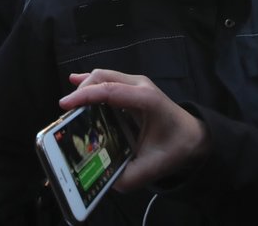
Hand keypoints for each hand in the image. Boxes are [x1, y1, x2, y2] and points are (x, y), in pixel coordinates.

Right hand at [59, 69, 210, 190]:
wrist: (192, 135)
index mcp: (147, 100)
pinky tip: (74, 80)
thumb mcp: (154, 167)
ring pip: (103, 76)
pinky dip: (90, 81)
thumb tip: (106, 181)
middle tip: (67, 114)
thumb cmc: (175, 147)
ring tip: (69, 106)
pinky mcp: (132, 86)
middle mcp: (141, 86)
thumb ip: (130, 176)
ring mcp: (136, 83)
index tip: (65, 105)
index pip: (110, 91)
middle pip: (103, 77)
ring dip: (84, 87)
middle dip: (81, 91)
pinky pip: (108, 78)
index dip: (85, 96)